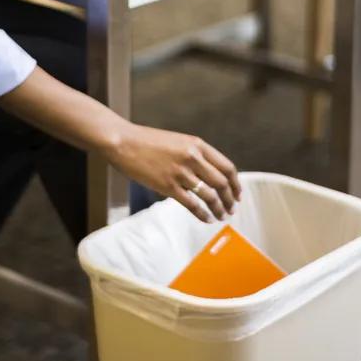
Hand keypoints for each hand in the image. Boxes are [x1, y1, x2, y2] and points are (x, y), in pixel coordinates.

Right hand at [106, 125, 240, 222]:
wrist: (123, 142)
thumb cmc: (146, 141)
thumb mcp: (177, 141)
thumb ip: (194, 155)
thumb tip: (206, 174)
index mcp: (197, 145)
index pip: (226, 167)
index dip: (235, 183)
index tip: (237, 194)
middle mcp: (193, 158)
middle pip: (222, 183)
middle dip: (230, 199)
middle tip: (231, 209)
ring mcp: (181, 173)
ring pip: (209, 195)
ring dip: (219, 209)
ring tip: (221, 216)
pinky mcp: (168, 186)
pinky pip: (192, 204)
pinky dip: (202, 214)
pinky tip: (206, 219)